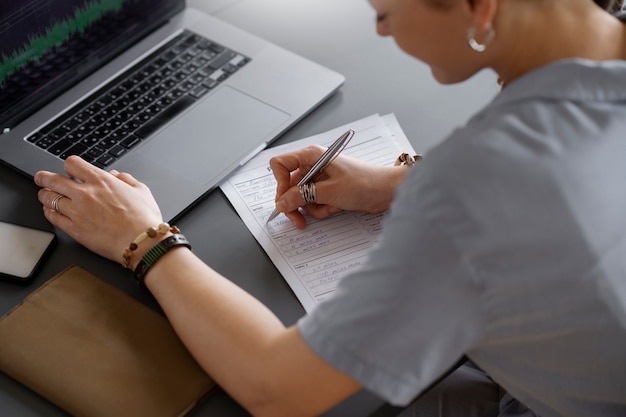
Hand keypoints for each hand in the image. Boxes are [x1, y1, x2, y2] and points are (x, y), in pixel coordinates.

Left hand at [34, 156, 163, 266]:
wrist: (141, 243)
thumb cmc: (144, 219)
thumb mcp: (141, 190)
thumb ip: (126, 179)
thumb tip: (116, 175)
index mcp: (101, 181)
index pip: (72, 164)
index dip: (69, 166)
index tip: (69, 171)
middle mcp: (85, 194)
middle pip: (53, 180)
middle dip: (44, 178)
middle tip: (41, 179)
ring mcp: (77, 212)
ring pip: (49, 198)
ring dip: (44, 195)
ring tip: (45, 196)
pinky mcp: (74, 230)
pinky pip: (53, 217)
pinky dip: (48, 212)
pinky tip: (50, 211)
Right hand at [269, 145, 407, 227]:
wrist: (386, 191)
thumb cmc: (364, 182)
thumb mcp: (329, 192)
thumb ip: (302, 197)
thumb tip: (282, 202)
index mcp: (311, 156)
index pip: (280, 165)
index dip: (279, 183)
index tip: (286, 199)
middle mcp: (312, 165)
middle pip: (288, 186)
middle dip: (294, 204)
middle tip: (298, 220)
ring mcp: (319, 179)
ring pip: (300, 198)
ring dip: (311, 208)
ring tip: (329, 207)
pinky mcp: (327, 190)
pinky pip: (313, 203)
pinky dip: (321, 209)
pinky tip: (335, 208)